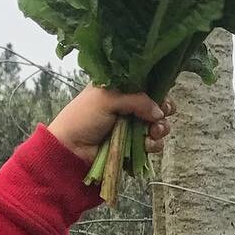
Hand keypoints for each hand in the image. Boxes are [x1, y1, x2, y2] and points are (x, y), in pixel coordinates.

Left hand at [47, 86, 174, 163]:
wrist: (71, 148)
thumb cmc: (83, 117)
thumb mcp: (108, 99)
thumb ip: (137, 100)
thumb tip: (160, 112)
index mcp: (119, 89)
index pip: (147, 86)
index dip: (158, 92)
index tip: (162, 100)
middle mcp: (128, 106)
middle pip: (157, 106)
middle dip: (163, 112)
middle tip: (160, 117)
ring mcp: (131, 126)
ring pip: (158, 126)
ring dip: (160, 130)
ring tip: (153, 133)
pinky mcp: (133, 145)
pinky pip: (153, 143)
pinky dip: (154, 144)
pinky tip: (147, 145)